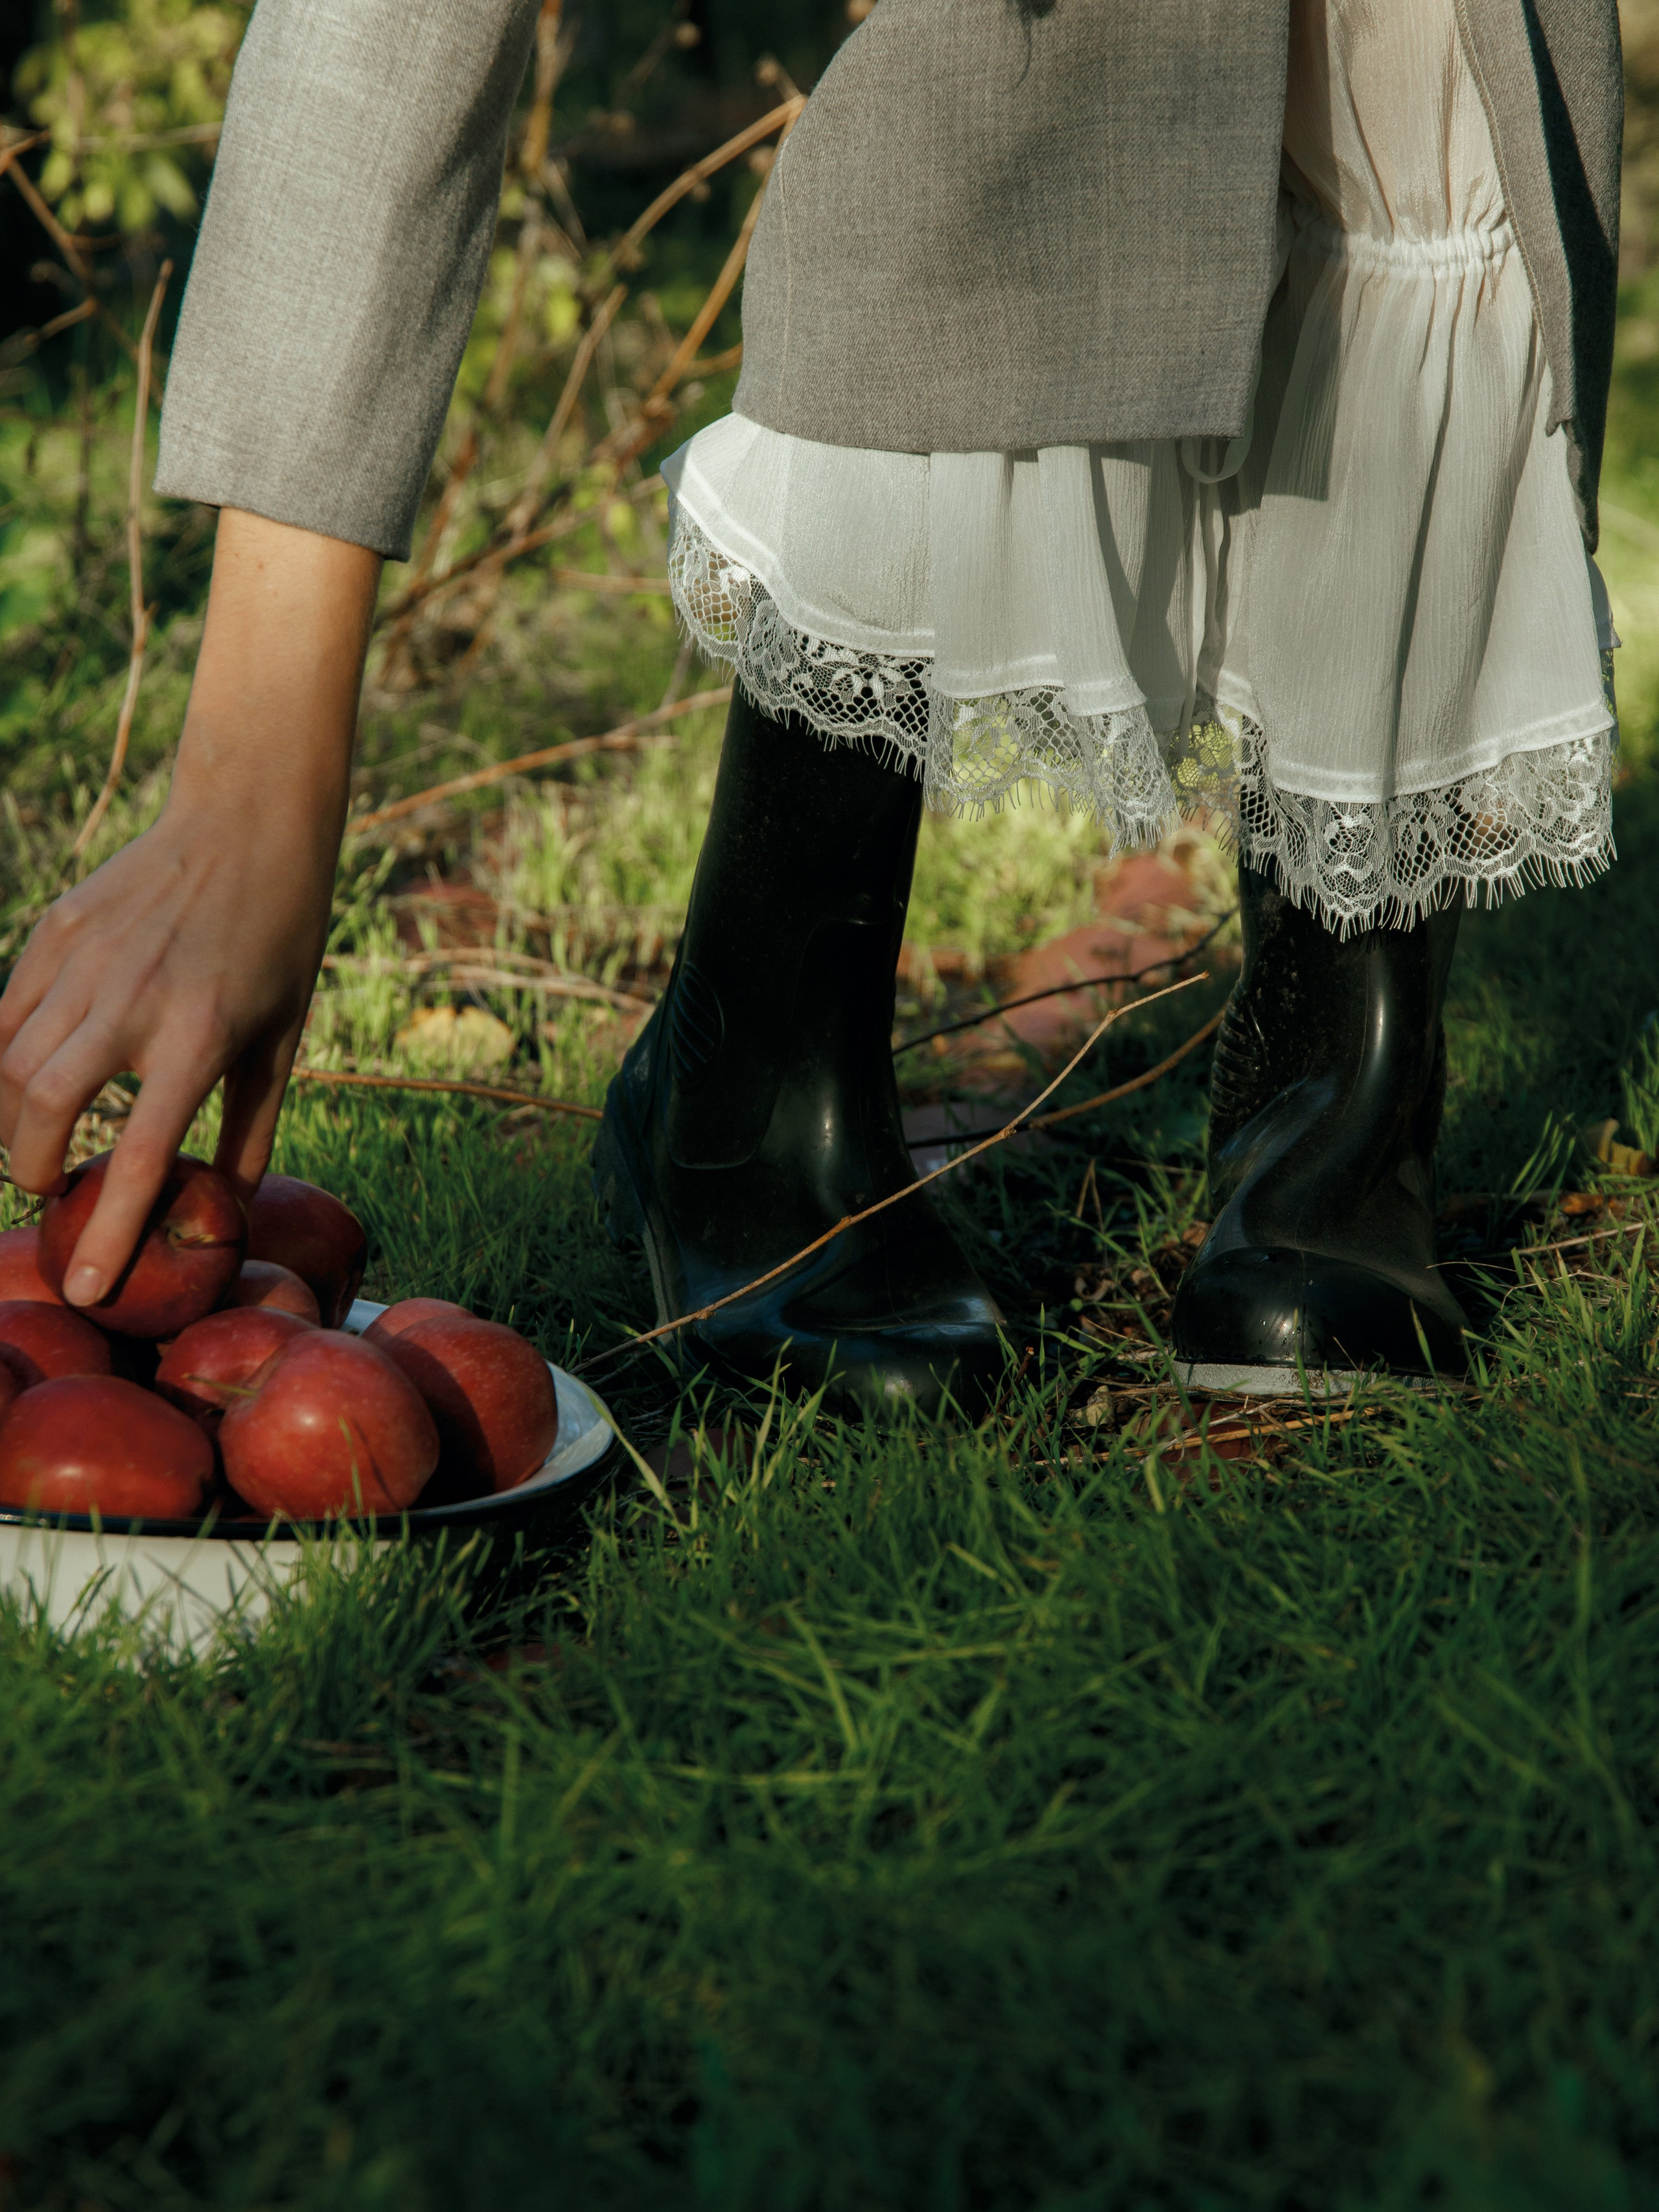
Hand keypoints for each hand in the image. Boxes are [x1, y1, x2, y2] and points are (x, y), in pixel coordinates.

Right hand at [0, 510, 381, 1306]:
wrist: (249, 825)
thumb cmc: (280, 940)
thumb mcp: (283, 1041)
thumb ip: (250, 1127)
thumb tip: (225, 1206)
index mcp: (200, 1037)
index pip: (135, 1157)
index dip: (104, 1231)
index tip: (82, 1287)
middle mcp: (132, 1001)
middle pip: (41, 1110)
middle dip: (29, 1169)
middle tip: (48, 1192)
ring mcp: (84, 960)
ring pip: (7, 1065)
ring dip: (11, 1121)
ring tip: (37, 1146)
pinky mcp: (55, 930)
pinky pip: (6, 1014)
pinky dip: (3, 1058)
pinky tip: (28, 1081)